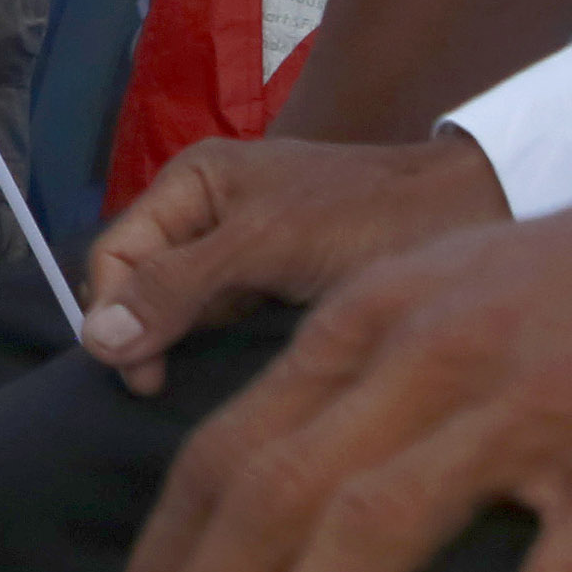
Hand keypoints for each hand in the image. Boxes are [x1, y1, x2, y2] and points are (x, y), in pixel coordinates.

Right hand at [79, 129, 499, 388]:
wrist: (475, 213)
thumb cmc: (368, 218)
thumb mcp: (264, 246)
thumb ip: (178, 287)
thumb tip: (96, 340)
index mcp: (194, 180)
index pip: (116, 253)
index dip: (113, 313)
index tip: (140, 376)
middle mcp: (211, 211)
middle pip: (145, 283)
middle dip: (146, 334)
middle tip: (166, 391)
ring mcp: (248, 251)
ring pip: (186, 309)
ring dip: (186, 347)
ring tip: (200, 390)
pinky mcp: (283, 285)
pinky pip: (230, 323)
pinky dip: (225, 351)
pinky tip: (241, 379)